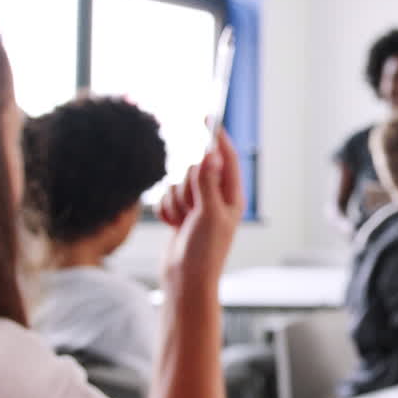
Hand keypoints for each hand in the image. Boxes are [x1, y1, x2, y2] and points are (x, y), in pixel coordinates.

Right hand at [156, 129, 245, 292]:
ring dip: (176, 202)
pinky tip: (174, 227)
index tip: (206, 117)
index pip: (226, 158)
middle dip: (188, 185)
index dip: (217, 137)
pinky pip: (166, 198)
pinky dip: (166, 211)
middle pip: (196, 168)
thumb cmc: (204, 252)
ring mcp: (198, 206)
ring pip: (178, 183)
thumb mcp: (209, 214)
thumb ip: (208, 182)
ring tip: (184, 223)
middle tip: (193, 209)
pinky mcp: (180, 214)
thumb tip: (212, 154)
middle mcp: (216, 198)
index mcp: (232, 196)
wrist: (184, 280)